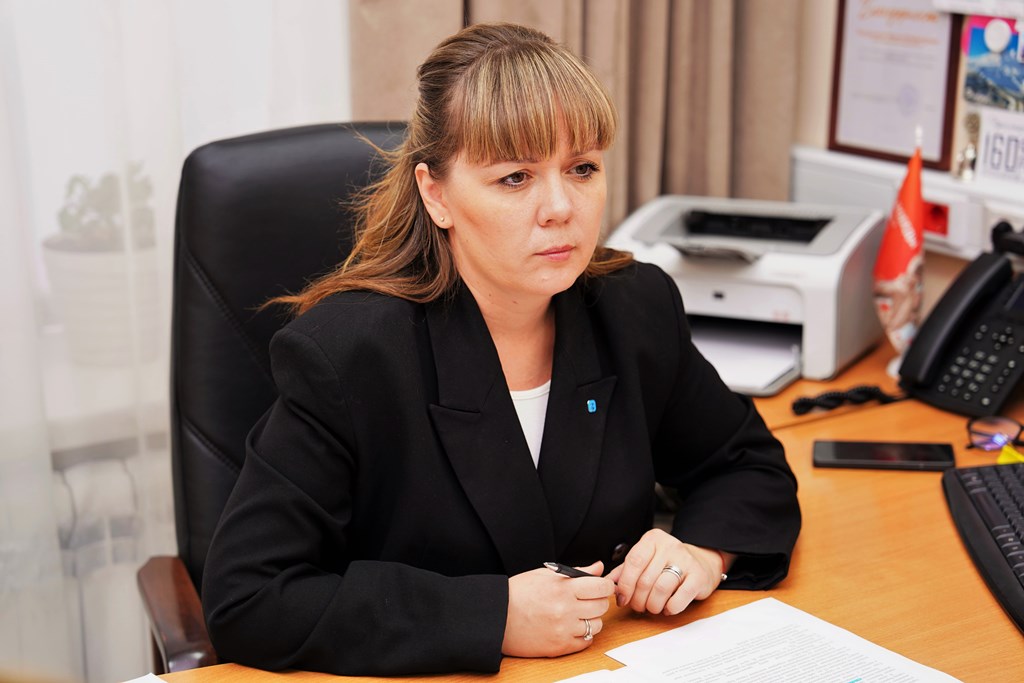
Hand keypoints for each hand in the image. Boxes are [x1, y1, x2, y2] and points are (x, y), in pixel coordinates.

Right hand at [502, 561, 613, 657]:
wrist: (497, 617)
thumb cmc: (518, 593)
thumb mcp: (546, 575)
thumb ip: (576, 571)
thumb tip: (598, 567)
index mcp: (563, 588)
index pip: (601, 587)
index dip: (604, 585)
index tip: (601, 586)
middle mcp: (566, 610)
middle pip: (602, 606)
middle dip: (598, 601)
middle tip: (588, 599)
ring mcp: (563, 630)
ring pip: (596, 626)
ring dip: (591, 619)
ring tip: (576, 614)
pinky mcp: (559, 647)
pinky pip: (585, 642)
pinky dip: (582, 635)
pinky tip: (571, 627)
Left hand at [608, 529, 728, 615]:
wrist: (702, 563)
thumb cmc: (668, 563)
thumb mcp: (645, 561)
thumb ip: (624, 570)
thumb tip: (605, 582)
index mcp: (652, 539)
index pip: (633, 562)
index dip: (625, 584)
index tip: (621, 599)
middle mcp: (669, 546)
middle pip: (645, 579)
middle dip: (637, 600)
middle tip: (638, 607)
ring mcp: (686, 561)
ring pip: (660, 589)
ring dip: (652, 605)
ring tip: (652, 607)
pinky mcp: (699, 577)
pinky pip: (679, 599)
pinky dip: (669, 608)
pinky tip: (668, 608)